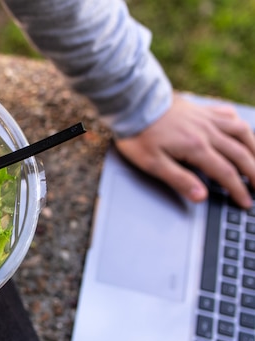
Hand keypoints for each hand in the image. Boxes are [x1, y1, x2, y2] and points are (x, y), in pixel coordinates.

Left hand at [115, 94, 254, 208]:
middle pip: (240, 154)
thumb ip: (179, 180)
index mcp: (196, 148)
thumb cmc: (139, 135)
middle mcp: (207, 131)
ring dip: (254, 148)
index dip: (238, 190)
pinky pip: (229, 114)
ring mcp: (206, 118)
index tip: (245, 202)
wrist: (132, 104)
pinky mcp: (201, 109)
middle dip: (254, 173)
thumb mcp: (153, 164)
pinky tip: (242, 130)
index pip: (225, 173)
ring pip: (241, 132)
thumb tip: (201, 197)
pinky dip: (240, 125)